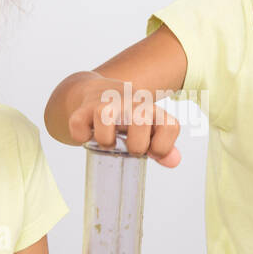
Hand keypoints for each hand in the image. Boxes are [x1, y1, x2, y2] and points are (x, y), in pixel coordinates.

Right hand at [67, 79, 181, 167]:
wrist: (98, 92)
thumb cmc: (127, 118)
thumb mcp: (148, 130)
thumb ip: (162, 147)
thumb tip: (173, 161)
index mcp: (151, 110)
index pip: (169, 126)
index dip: (162, 147)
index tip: (151, 151)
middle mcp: (131, 103)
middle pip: (140, 120)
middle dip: (136, 146)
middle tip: (128, 149)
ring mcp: (106, 103)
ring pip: (105, 115)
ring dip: (106, 139)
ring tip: (108, 143)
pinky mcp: (83, 108)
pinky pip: (78, 124)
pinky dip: (81, 136)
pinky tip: (87, 137)